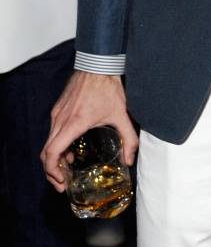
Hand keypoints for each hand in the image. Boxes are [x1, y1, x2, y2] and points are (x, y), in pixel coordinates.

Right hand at [41, 71, 137, 190]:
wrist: (97, 63)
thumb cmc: (108, 87)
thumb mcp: (121, 115)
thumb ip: (128, 139)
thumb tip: (130, 160)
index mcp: (73, 123)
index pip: (52, 152)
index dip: (52, 171)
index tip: (62, 181)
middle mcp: (60, 120)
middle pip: (46, 152)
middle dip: (52, 171)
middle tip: (63, 183)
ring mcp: (57, 113)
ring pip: (48, 142)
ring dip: (54, 158)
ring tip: (67, 169)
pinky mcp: (58, 109)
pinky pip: (52, 132)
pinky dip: (57, 145)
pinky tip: (70, 151)